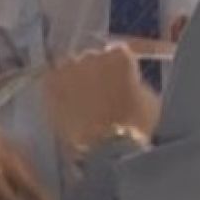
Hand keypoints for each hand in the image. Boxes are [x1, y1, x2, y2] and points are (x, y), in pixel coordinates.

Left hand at [43, 47, 160, 157]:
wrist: (107, 145)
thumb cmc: (136, 126)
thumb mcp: (148, 100)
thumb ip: (135, 84)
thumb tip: (128, 84)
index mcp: (120, 55)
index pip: (116, 53)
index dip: (115, 70)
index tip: (115, 83)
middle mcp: (93, 54)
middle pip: (91, 59)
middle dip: (93, 75)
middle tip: (96, 98)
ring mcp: (70, 67)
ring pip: (69, 69)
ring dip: (73, 82)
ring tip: (77, 105)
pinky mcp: (51, 83)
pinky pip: (52, 81)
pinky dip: (56, 91)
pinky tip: (63, 106)